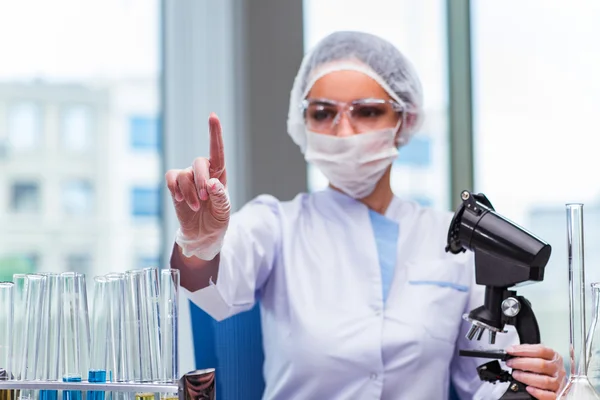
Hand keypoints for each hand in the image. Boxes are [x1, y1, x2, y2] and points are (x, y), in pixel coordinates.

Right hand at [165, 113, 230, 259]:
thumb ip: (220, 196)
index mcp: (219, 174)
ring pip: (184, 175)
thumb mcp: (224, 210)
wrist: (203, 234)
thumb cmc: (217, 219)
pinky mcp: (175, 187)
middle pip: (199, 163)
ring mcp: (187, 178)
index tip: (212, 116)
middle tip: (205, 198)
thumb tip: (211, 184)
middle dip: (201, 180)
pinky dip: (175, 189)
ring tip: (196, 207)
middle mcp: (202, 172)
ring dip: (190, 193)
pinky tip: (181, 200)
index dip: (214, 133)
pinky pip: (171, 178)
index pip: (217, 151)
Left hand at [506, 344, 566, 398]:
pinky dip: (537, 392)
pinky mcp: (557, 395)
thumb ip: (529, 353)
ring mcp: (558, 383)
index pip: (540, 350)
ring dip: (526, 377)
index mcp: (554, 357)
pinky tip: (528, 388)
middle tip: (510, 363)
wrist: (560, 383)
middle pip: (541, 364)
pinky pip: (549, 396)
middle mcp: (557, 369)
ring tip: (516, 375)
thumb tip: (512, 350)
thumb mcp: (541, 356)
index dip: (523, 350)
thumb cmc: (547, 368)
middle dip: (522, 363)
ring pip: (544, 381)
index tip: (510, 351)